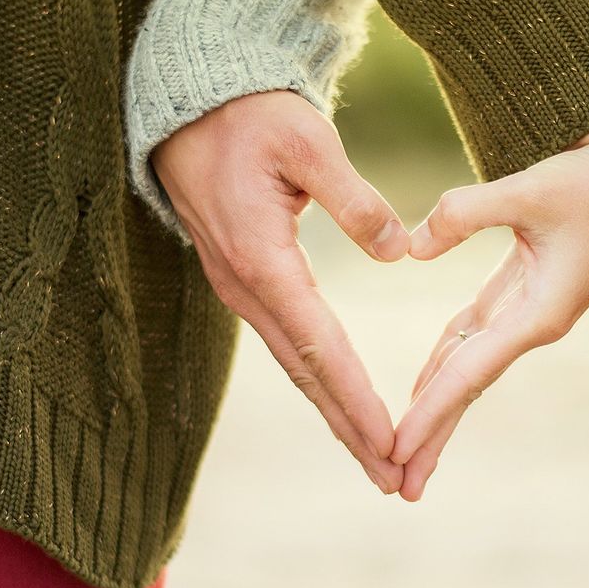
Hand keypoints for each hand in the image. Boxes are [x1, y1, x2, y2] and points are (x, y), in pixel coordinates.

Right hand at [150, 91, 410, 493]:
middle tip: (392, 478)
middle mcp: (246, 287)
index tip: (390, 441)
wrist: (190, 108)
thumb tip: (398, 251)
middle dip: (350, 429)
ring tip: (375, 457)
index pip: (319, 345)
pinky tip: (340, 402)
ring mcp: (240, 288)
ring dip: (335, 413)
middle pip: (306, 374)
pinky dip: (318, 380)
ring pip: (295, 365)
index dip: (356, 397)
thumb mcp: (307, 141)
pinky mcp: (244, 281)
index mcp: (262, 259)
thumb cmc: (250, 117)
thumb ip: (354, 198)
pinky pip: (287, 343)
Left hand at [392, 101, 588, 500]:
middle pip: (468, 387)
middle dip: (433, 435)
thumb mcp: (530, 188)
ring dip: (436, 406)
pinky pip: (474, 335)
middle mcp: (533, 322)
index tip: (395, 450)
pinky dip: (445, 361)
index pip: (470, 374)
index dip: (430, 412)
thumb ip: (465, 214)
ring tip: (404, 449)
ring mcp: (528, 310)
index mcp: (541, 313)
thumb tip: (410, 249)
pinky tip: (422, 385)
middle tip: (396, 484)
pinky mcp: (523, 289)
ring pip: (468, 366)